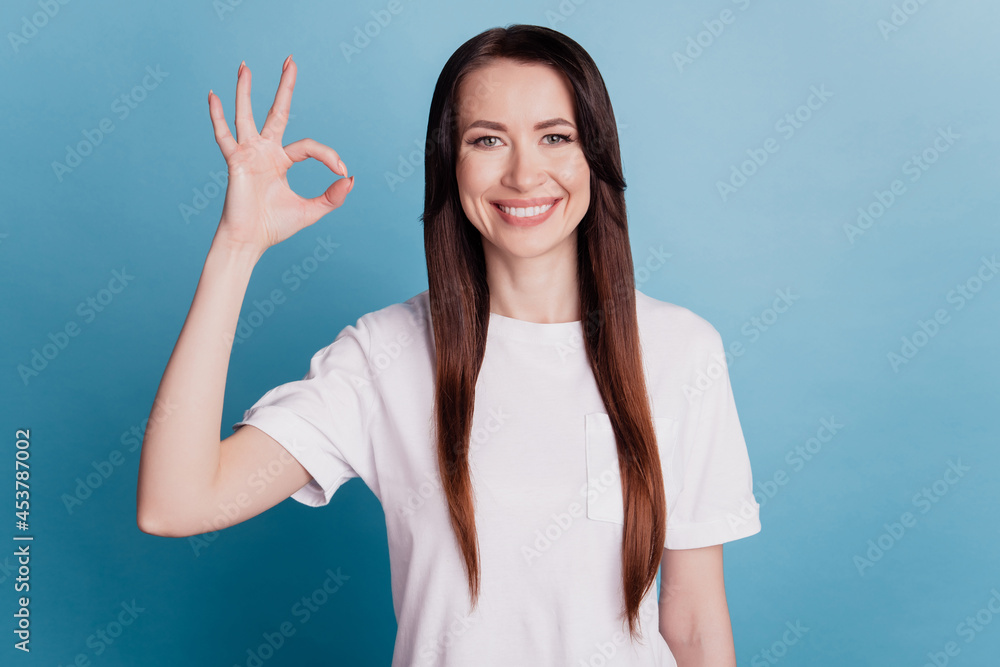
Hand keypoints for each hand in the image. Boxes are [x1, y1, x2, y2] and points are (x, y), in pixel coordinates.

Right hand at [207, 55, 353, 255]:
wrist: (250, 241)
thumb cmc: (275, 227)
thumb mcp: (311, 210)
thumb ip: (332, 197)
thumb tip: (351, 179)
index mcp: (282, 161)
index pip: (309, 146)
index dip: (328, 155)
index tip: (341, 169)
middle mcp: (265, 151)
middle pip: (277, 112)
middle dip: (285, 87)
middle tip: (291, 61)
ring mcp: (248, 153)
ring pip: (247, 115)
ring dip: (245, 90)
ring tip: (245, 66)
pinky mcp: (235, 161)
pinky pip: (224, 136)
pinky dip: (217, 117)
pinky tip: (213, 96)